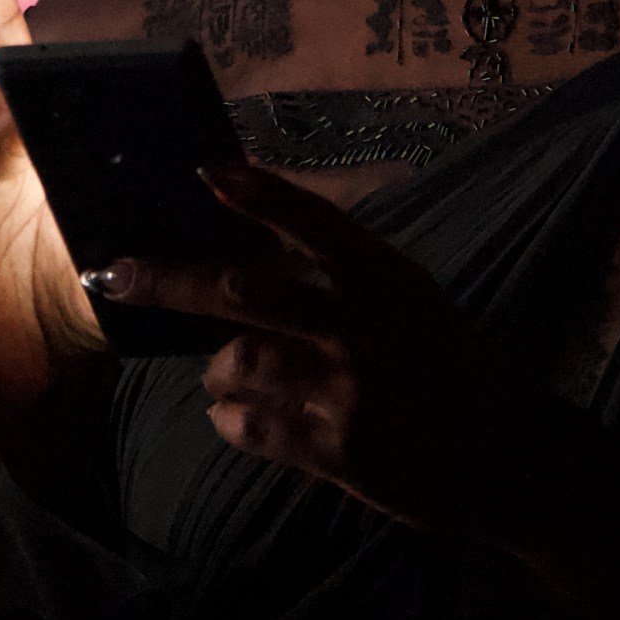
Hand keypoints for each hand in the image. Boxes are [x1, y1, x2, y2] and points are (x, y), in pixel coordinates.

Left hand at [90, 163, 572, 542]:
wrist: (505, 450)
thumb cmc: (446, 361)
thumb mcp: (406, 295)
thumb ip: (341, 271)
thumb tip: (251, 244)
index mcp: (382, 277)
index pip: (313, 222)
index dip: (257, 193)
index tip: (205, 169)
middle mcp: (359, 325)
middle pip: (242, 291)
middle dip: (168, 280)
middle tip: (114, 273)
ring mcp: (344, 389)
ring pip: (235, 362)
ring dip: (216, 368)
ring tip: (227, 372)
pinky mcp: (334, 448)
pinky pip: (248, 425)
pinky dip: (229, 417)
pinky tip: (241, 414)